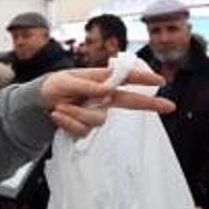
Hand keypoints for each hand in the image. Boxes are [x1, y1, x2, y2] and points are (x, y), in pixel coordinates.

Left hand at [40, 67, 175, 136]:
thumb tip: (107, 91)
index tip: (160, 80)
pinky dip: (68, 123)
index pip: (126, 78)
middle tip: (170, 106)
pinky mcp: (87, 128)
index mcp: (101, 81)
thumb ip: (86, 85)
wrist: (38, 104)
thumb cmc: (54, 86)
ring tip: (60, 106)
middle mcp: (103, 97)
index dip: (143, 79)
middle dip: (150, 104)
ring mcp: (97, 113)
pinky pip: (83, 130)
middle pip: (131, 102)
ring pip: (97, 120)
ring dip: (76, 114)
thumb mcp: (65, 81)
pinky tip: (58, 115)